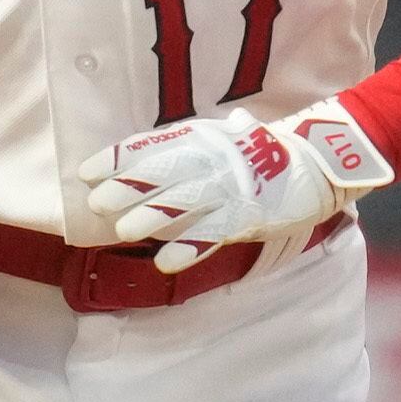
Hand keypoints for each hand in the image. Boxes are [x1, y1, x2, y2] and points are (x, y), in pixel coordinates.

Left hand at [77, 99, 393, 271]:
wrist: (315, 162)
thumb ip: (181, 155)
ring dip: (152, 217)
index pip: (149, 146)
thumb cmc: (258, 157)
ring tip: (124, 231)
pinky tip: (165, 262)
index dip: (116, 159)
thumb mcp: (217, 145)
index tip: (85, 172)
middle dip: (126, 188)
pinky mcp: (247, 214)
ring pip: (184, 202)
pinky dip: (187, 247)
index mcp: (199, 139)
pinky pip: (212, 232)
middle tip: (97, 203)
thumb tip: (135, 174)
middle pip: (161, 173)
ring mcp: (230, 188)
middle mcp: (210, 160)